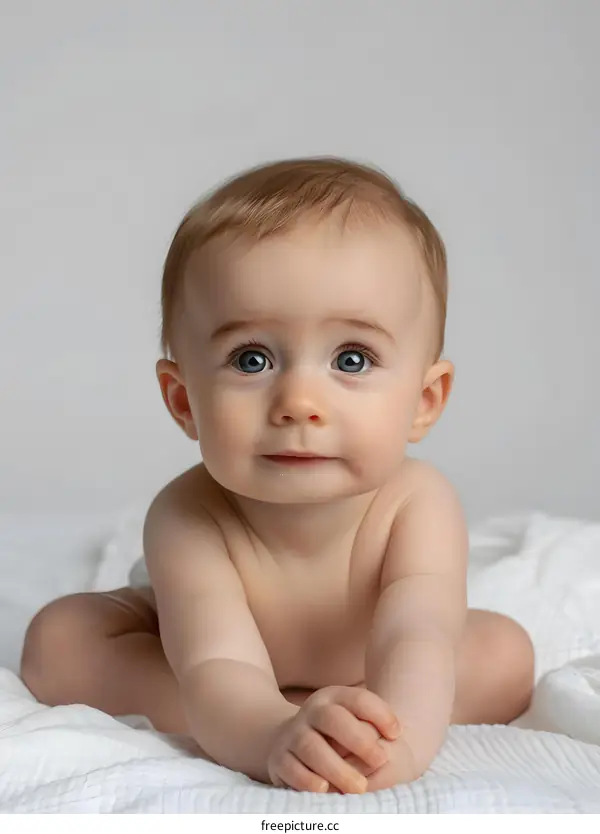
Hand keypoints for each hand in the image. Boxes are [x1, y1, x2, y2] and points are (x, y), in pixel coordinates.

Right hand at [267, 685, 399, 793]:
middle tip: (381, 761)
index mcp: (333, 698)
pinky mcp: (279, 758)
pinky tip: (325, 789)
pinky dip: (307, 780)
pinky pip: (291, 768)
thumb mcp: (354, 720)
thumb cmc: (336, 734)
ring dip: (337, 768)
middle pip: (332, 718)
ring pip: (311, 746)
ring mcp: (293, 734)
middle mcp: (312, 712)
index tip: (397, 735)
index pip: (358, 699)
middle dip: (359, 740)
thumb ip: (373, 726)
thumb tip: (395, 740)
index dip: (380, 714)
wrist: (290, 739)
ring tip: (360, 787)